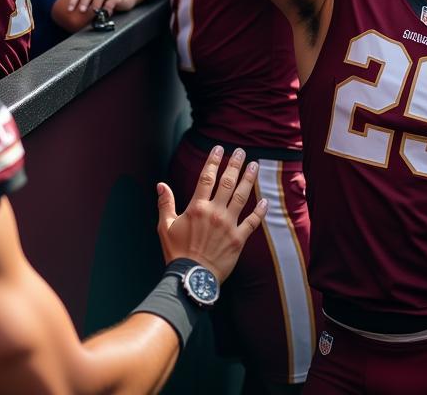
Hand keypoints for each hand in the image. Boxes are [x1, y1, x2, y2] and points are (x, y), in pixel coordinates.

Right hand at [156, 146, 267, 280]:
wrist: (191, 278)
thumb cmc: (176, 254)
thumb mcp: (165, 227)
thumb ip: (165, 204)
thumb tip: (161, 185)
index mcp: (197, 207)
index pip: (206, 178)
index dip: (213, 161)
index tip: (219, 148)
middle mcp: (214, 212)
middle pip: (227, 182)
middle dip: (235, 164)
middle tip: (241, 152)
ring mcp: (228, 225)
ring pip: (242, 196)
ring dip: (249, 179)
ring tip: (255, 165)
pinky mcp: (238, 239)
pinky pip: (252, 222)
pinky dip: (260, 211)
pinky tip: (265, 201)